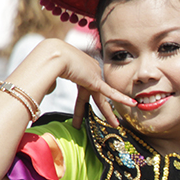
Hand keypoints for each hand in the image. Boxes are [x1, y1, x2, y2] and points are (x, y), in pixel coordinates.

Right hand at [19, 39, 134, 128]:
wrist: (53, 56)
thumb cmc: (48, 63)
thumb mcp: (50, 74)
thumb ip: (51, 83)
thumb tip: (47, 89)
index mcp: (81, 70)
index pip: (85, 89)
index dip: (84, 102)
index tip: (83, 111)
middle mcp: (90, 72)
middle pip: (96, 96)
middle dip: (102, 109)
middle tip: (110, 120)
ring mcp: (94, 76)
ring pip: (102, 99)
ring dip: (108, 113)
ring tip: (115, 124)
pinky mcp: (95, 81)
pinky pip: (111, 93)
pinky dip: (121, 98)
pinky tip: (132, 103)